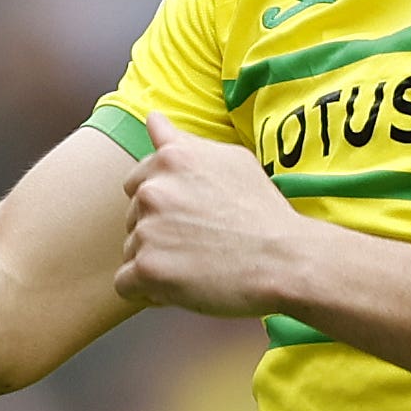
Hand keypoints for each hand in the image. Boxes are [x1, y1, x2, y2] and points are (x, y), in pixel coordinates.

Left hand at [114, 133, 308, 316]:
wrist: (284, 259)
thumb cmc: (262, 212)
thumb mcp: (231, 159)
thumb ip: (184, 143)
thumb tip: (153, 120)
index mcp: (171, 158)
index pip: (136, 183)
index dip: (162, 205)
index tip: (189, 216)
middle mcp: (153, 189)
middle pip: (133, 218)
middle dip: (157, 232)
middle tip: (199, 242)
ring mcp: (148, 229)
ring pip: (132, 251)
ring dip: (155, 261)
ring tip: (197, 264)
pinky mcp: (148, 268)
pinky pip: (126, 284)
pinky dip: (148, 290)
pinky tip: (179, 286)